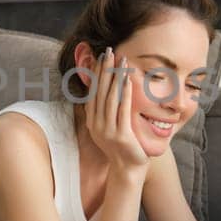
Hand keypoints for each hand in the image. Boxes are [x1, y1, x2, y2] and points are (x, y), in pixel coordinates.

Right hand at [83, 47, 148, 176]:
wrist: (127, 169)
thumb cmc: (121, 146)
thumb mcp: (107, 127)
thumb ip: (103, 112)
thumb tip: (98, 95)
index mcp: (92, 121)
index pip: (92, 92)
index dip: (96, 74)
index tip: (99, 57)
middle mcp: (96, 124)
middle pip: (100, 92)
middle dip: (105, 70)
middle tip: (109, 51)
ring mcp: (108, 130)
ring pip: (110, 98)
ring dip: (115, 77)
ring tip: (120, 61)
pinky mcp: (121, 134)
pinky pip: (122, 110)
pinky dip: (125, 94)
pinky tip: (128, 80)